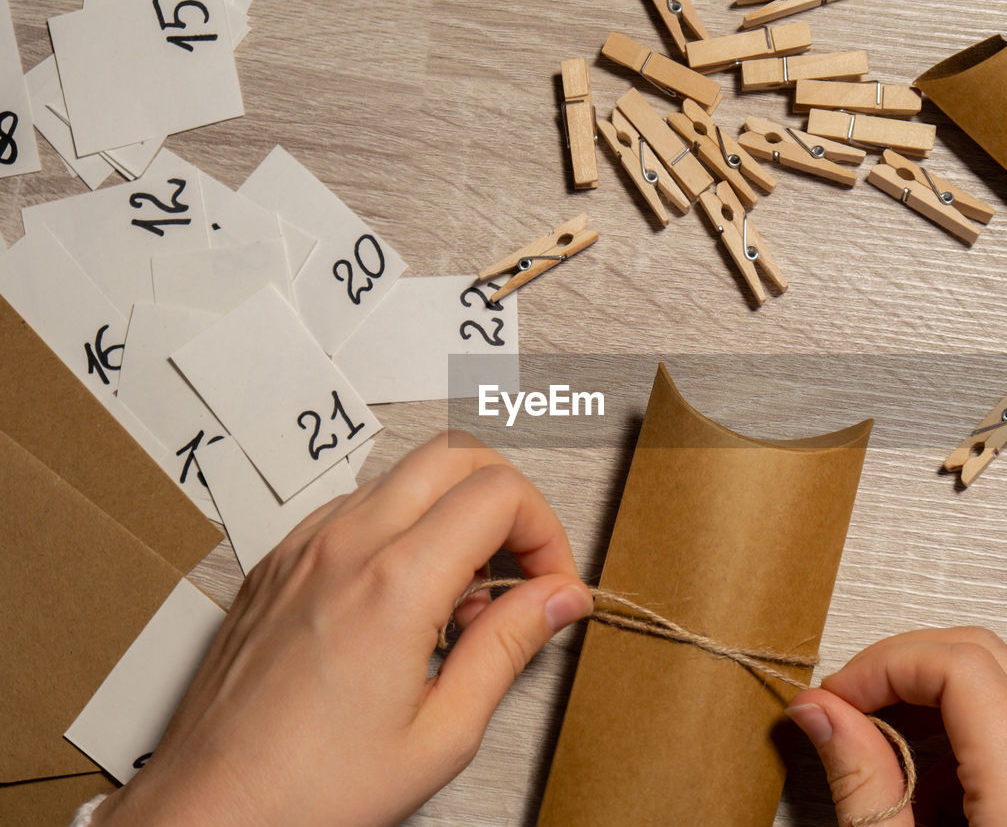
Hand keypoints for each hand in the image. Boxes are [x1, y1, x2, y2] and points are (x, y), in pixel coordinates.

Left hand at [93, 432, 592, 826]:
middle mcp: (344, 547)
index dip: (546, 532)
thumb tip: (559, 598)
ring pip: (402, 475)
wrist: (207, 812)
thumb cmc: (308, 790)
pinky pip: (354, 509)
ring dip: (450, 513)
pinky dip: (399, 529)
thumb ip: (509, 647)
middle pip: (454, 455)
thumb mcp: (442, 733)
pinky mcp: (275, 564)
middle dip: (505, 499)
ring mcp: (302, 548)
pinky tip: (402, 602)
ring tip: (457, 600)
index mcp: (394, 584)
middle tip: (518, 568)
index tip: (550, 583)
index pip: (499, 494)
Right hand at [786, 627, 1006, 825]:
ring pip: (997, 681)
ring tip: (875, 751)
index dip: (882, 664)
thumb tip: (821, 711)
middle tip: (845, 706)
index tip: (838, 695)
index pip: (958, 664)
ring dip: (924, 698)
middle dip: (899, 667)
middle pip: (981, 655)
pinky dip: (954, 733)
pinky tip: (918, 786)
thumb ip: (860, 783)